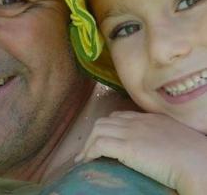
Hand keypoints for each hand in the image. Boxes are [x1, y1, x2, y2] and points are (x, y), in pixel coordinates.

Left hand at [75, 111, 206, 194]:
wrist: (199, 163)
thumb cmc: (196, 158)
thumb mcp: (178, 141)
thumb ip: (164, 140)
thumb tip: (158, 152)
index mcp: (152, 119)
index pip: (121, 116)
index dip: (109, 127)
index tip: (104, 139)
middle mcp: (139, 121)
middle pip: (105, 121)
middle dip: (94, 135)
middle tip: (88, 150)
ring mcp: (131, 132)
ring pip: (98, 130)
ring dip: (88, 144)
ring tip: (84, 159)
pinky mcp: (127, 147)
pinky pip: (99, 145)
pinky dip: (89, 152)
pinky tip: (88, 162)